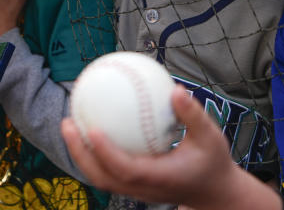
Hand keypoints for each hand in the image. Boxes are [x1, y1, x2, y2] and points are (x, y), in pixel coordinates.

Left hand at [60, 86, 279, 209]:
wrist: (216, 194)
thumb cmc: (213, 162)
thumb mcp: (211, 137)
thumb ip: (192, 115)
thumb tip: (175, 89)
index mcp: (159, 178)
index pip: (126, 169)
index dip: (106, 152)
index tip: (92, 129)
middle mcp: (142, 189)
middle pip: (102, 178)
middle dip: (79, 153)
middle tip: (66, 123)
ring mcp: (136, 191)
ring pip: (100, 178)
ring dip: (80, 154)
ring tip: (68, 124)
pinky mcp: (133, 187)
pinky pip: (107, 170)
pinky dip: (93, 153)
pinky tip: (89, 126)